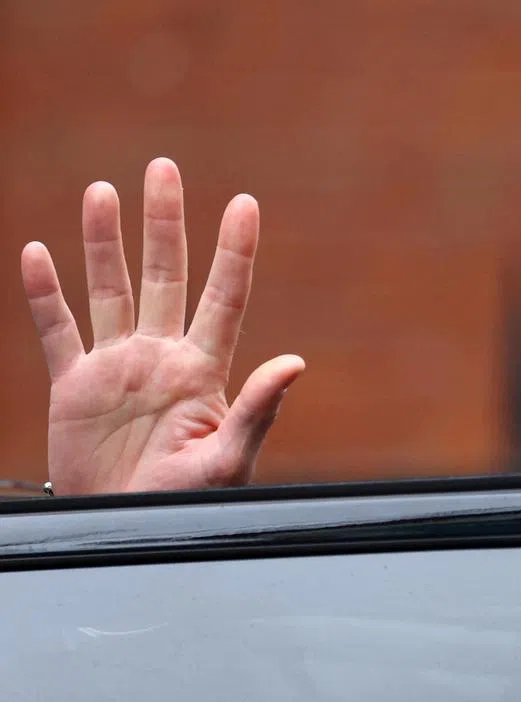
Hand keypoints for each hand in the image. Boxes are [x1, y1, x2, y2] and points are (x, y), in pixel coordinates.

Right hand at [21, 158, 304, 494]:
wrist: (132, 528)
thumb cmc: (190, 502)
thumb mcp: (229, 459)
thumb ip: (258, 409)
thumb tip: (296, 361)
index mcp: (204, 369)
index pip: (225, 296)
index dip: (234, 251)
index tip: (245, 203)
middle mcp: (162, 355)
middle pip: (164, 275)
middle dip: (164, 223)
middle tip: (163, 167)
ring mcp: (117, 366)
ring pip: (110, 289)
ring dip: (104, 242)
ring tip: (102, 191)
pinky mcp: (74, 386)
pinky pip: (57, 330)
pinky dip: (44, 295)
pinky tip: (38, 254)